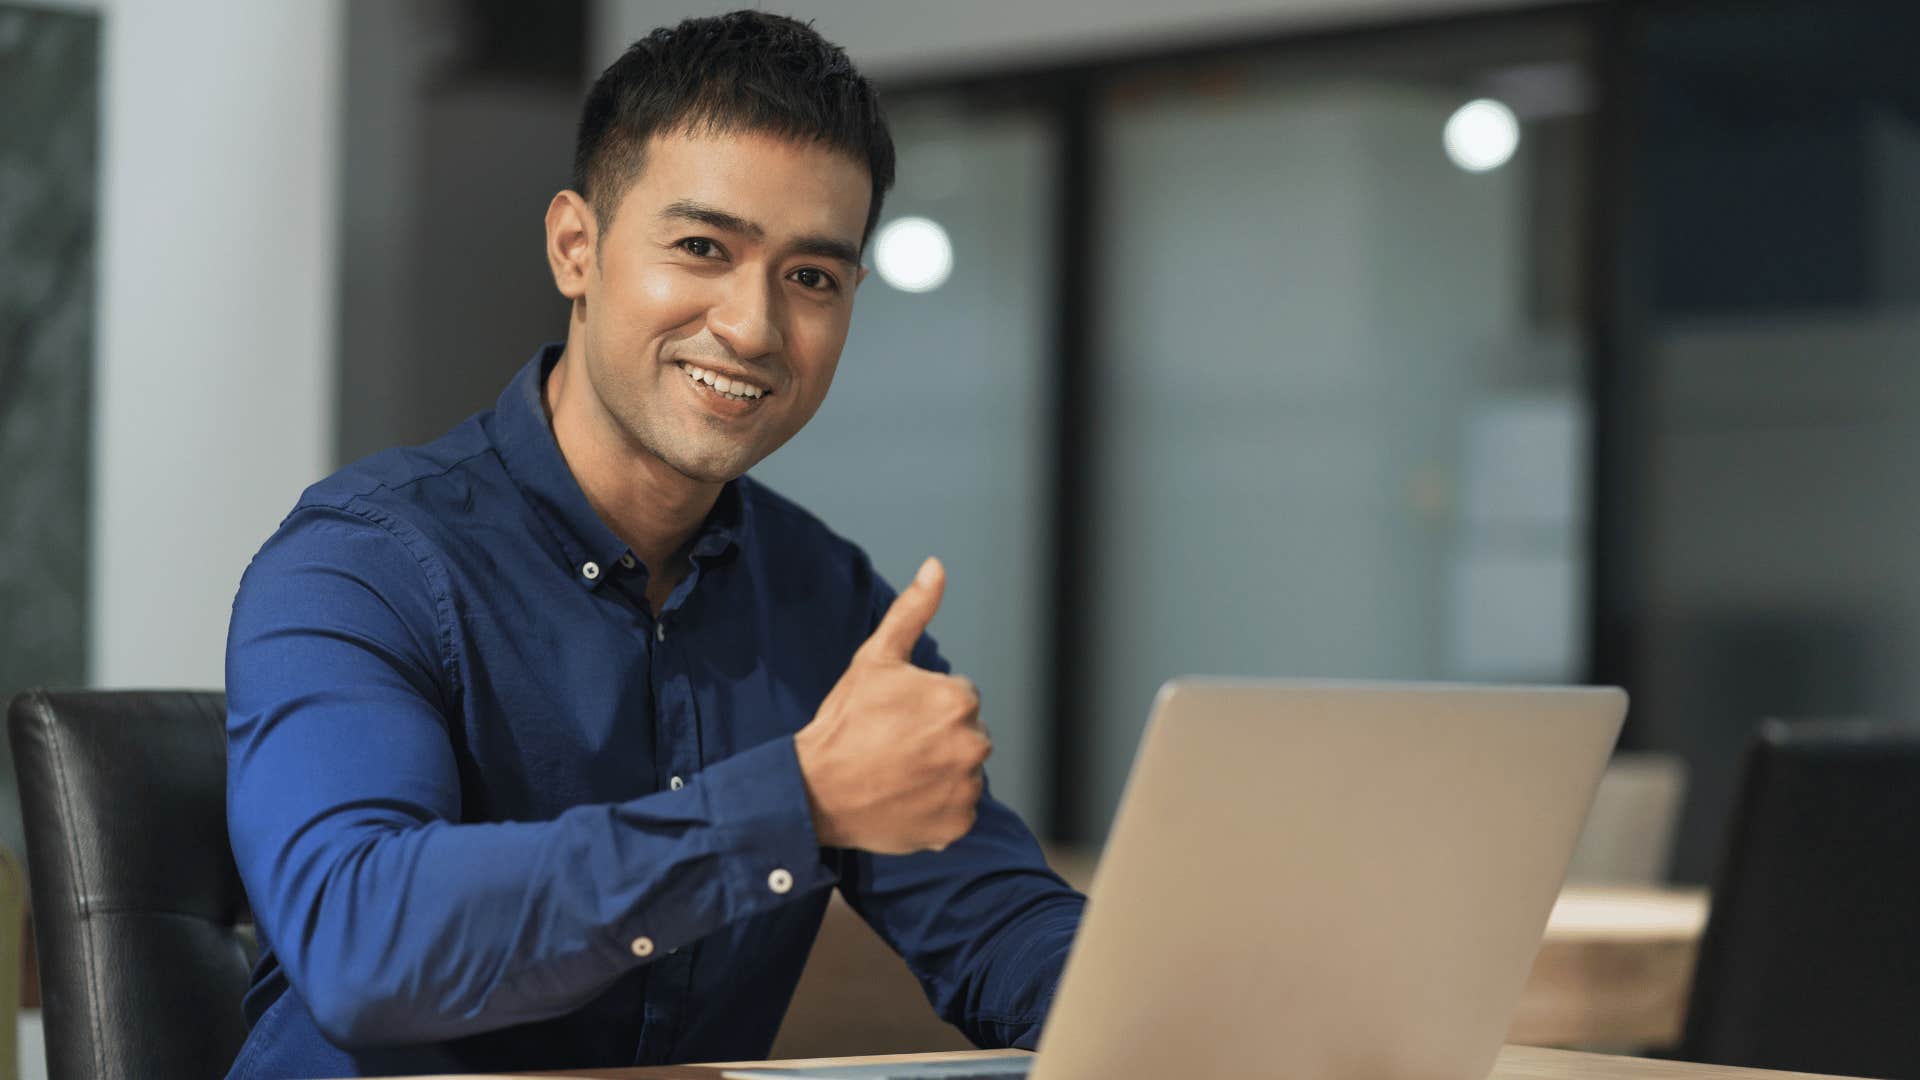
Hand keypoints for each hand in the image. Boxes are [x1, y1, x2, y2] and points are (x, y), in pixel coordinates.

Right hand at [793, 557, 990, 853]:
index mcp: (959, 700)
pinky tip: (903, 800)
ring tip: (895, 774)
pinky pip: (957, 811)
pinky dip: (936, 809)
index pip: (958, 699)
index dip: (922, 707)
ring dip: (938, 773)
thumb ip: (912, 611)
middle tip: (891, 748)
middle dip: (936, 739)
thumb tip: (937, 566)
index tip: (891, 719)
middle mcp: (974, 745)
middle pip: (965, 736)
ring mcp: (967, 790)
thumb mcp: (875, 659)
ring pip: (962, 773)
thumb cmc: (843, 721)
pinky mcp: (958, 826)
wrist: (813, 791)